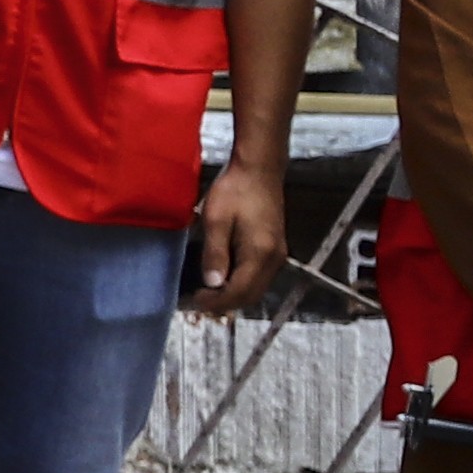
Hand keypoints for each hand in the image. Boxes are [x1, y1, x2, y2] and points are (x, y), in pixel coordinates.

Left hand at [187, 153, 289, 314]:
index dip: (217, 302)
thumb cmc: (234, 190)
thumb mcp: (216, 220)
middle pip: (251, 295)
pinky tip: (224, 277)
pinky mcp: (276, 248)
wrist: (259, 169)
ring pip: (257, 288)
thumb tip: (213, 284)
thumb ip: (215, 254)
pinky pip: (260, 277)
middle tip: (198, 300)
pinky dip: (242, 284)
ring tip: (208, 291)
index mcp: (260, 254)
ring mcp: (278, 255)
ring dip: (234, 295)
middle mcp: (274, 259)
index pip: (240, 292)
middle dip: (225, 303)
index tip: (194, 301)